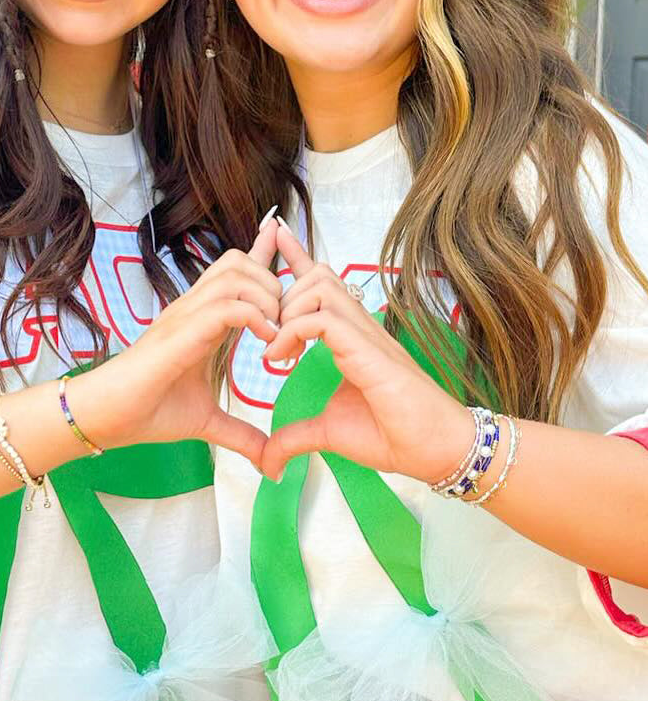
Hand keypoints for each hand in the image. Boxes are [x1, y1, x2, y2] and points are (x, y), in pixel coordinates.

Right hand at [68, 220, 282, 468]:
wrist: (109, 418)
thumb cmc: (148, 411)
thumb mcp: (207, 422)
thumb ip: (241, 435)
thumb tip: (268, 460)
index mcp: (202, 320)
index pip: (235, 274)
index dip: (263, 254)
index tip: (284, 244)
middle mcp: (194, 309)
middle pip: (239, 262)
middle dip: (274, 284)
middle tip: (288, 325)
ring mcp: (185, 316)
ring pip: (235, 275)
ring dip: (266, 298)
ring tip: (277, 334)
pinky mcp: (180, 332)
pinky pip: (226, 307)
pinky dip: (254, 318)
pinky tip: (266, 343)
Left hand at [261, 223, 474, 483]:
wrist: (435, 450)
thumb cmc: (394, 434)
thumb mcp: (329, 434)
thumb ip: (296, 437)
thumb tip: (269, 460)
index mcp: (351, 337)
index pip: (322, 285)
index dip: (296, 259)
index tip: (273, 239)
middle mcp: (359, 327)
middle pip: (317, 274)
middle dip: (281, 290)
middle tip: (265, 331)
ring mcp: (366, 334)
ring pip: (320, 286)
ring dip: (287, 309)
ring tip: (275, 346)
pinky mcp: (369, 350)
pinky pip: (324, 319)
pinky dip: (293, 331)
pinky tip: (281, 357)